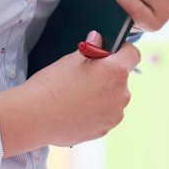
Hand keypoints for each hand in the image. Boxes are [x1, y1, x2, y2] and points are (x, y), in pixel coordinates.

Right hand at [0, 31, 139, 153]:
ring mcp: (114, 115)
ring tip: (78, 96)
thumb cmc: (52, 83)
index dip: (122, 51)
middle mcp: (122, 94)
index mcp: (116, 71)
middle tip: (85, 77)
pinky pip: (105, 116)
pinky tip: (76, 111)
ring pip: (114, 99)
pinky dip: (96, 113)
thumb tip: (98, 39)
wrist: (35, 115)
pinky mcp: (104, 130)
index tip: (110, 53)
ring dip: (103, 96)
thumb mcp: (71, 59)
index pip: (133, 54)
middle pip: (122, 79)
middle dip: (108, 76)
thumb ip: (92, 48)